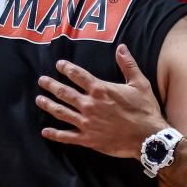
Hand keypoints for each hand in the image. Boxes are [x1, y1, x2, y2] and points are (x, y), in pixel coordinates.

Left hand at [36, 44, 168, 158]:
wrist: (148, 137)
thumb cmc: (145, 110)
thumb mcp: (139, 83)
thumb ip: (128, 64)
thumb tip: (121, 47)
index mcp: (100, 89)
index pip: (78, 75)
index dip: (66, 68)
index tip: (58, 65)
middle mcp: (89, 104)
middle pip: (64, 92)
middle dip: (51, 85)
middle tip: (42, 81)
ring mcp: (87, 122)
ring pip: (61, 112)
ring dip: (48, 105)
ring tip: (39, 100)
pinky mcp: (88, 139)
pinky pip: (67, 136)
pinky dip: (54, 134)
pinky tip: (45, 131)